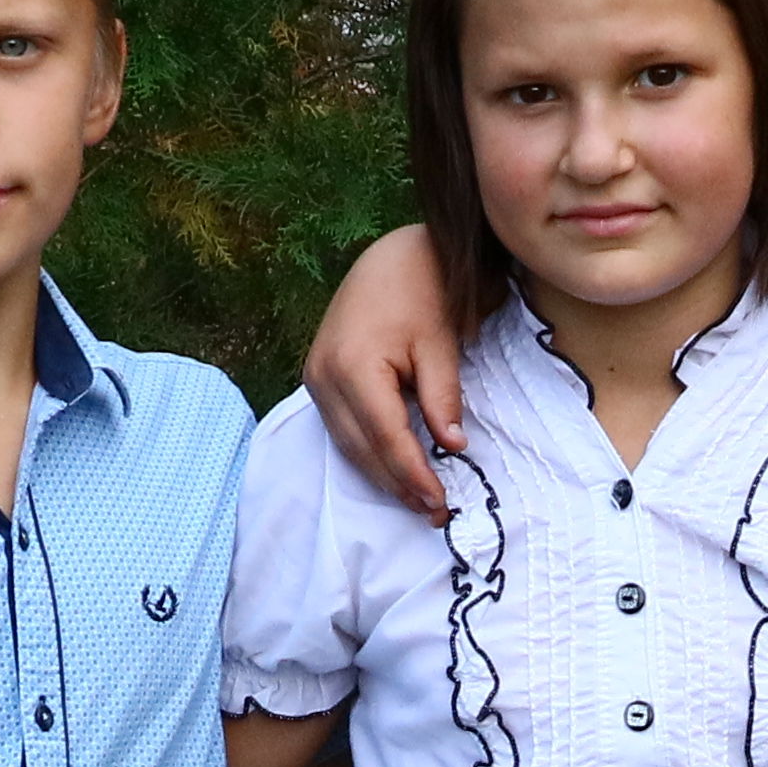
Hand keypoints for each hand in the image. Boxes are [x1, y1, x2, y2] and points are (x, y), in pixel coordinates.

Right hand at [304, 222, 471, 522]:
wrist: (391, 255)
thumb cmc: (422, 289)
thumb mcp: (441, 342)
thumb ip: (443, 396)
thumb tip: (452, 447)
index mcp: (353, 365)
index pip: (385, 436)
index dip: (413, 474)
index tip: (440, 502)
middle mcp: (324, 376)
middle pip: (361, 448)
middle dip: (398, 484)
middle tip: (434, 512)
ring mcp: (315, 378)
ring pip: (347, 445)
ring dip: (382, 475)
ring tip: (418, 499)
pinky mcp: (318, 379)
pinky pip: (342, 429)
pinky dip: (368, 453)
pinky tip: (395, 470)